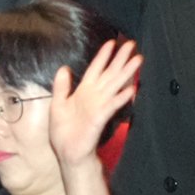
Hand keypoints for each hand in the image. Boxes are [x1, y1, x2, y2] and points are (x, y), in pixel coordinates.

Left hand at [47, 39, 141, 167]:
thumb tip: (64, 67)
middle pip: (110, 73)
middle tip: (132, 45)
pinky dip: (121, 97)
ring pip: (114, 85)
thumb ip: (61, 86)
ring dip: (126, 73)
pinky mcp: (100, 118)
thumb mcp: (57, 104)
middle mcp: (94, 96)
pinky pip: (112, 104)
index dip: (103, 56)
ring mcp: (99, 106)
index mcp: (83, 91)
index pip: (95, 69)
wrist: (68, 152)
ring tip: (138, 60)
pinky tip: (131, 89)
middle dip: (120, 59)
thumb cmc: (63, 131)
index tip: (112, 42)